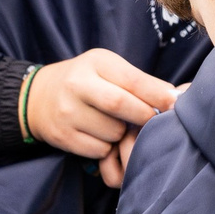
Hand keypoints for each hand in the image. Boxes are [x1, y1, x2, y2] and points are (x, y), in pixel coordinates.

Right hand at [25, 50, 175, 184]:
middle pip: (120, 105)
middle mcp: (77, 85)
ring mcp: (67, 112)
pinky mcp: (62, 136)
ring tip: (118, 125)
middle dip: (142, 116)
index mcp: (95, 62)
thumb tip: (175, 98)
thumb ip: (139, 81)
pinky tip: (101, 135)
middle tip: (151, 120)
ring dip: (123, 134)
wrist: (38, 97)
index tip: (174, 103)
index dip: (157, 94)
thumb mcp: (108, 69)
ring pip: (112, 132)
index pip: (131, 80)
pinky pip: (99, 150)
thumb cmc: (86, 81)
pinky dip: (108, 147)